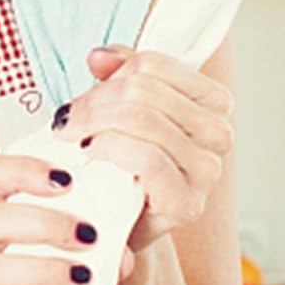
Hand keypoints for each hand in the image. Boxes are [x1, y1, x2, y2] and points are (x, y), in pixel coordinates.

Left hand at [57, 45, 233, 253]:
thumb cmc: (119, 168)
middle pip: (145, 90)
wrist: (115, 228)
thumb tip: (99, 56)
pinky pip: (148, 159)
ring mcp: (207, 170)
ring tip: (70, 137)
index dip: (110, 76)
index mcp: (211, 102)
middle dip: (95, 103)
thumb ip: (115, 78)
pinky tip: (88, 153)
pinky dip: (111, 149)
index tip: (81, 99)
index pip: (155, 65)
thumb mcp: (118, 114)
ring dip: (95, 124)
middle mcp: (218, 133)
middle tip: (65, 121)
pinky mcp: (188, 203)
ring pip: (145, 120)